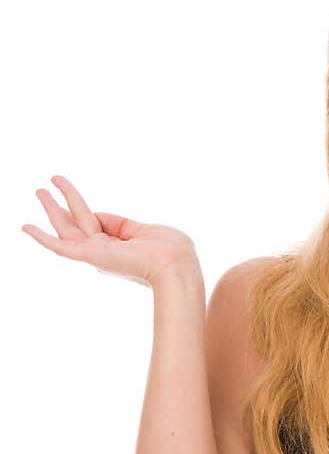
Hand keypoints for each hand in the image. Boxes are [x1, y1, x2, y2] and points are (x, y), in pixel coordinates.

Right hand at [22, 175, 199, 288]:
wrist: (175, 264)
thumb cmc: (171, 249)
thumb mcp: (146, 231)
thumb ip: (122, 225)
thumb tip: (97, 215)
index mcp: (120, 246)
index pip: (99, 223)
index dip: (95, 212)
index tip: (89, 200)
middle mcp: (105, 251)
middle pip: (76, 224)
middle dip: (61, 206)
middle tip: (43, 189)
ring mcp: (96, 252)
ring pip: (66, 227)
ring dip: (51, 208)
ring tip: (39, 189)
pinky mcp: (89, 255)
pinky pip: (59, 246)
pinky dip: (41, 237)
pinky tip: (26, 227)